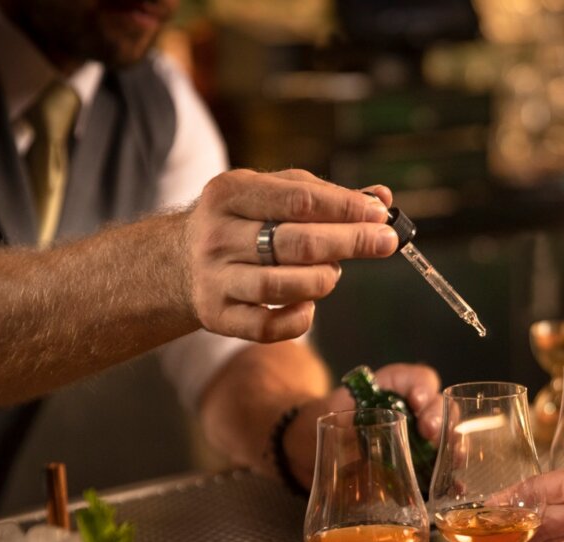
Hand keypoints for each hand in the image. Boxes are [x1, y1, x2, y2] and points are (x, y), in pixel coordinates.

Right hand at [186, 169, 397, 341]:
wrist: (177, 261)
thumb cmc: (241, 221)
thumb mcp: (272, 194)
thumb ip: (325, 195)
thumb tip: (381, 199)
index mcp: (230, 193)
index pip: (299, 200)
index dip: (345, 208)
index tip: (380, 215)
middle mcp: (218, 235)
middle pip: (297, 243)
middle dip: (350, 242)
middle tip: (385, 242)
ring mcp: (215, 278)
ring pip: (284, 286)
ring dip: (324, 280)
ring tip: (333, 272)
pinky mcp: (218, 316)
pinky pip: (268, 326)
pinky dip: (300, 319)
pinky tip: (309, 305)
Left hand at [284, 363, 442, 489]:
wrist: (308, 452)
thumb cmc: (318, 424)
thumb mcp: (328, 418)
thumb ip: (343, 425)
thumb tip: (356, 441)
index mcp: (392, 388)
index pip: (419, 379)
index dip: (424, 388)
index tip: (416, 403)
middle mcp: (411, 410)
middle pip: (441, 408)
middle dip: (441, 420)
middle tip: (430, 433)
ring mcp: (417, 439)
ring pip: (447, 437)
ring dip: (453, 448)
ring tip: (452, 461)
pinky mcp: (416, 467)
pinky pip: (439, 469)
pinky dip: (449, 478)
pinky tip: (455, 488)